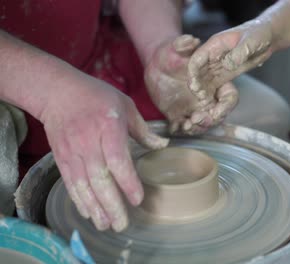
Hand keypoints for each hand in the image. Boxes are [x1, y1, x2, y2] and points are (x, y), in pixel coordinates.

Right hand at [40, 73, 167, 231]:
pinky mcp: (61, 158)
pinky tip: (88, 213)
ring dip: (95, 208)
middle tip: (122, 224)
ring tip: (106, 225)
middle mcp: (89, 142)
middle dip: (111, 204)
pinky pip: (70, 183)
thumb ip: (143, 130)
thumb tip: (162, 145)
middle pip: (100, 179)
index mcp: (108, 127)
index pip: (118, 160)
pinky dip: (79, 200)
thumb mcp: (125, 105)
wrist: (57, 92)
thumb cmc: (96, 97)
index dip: (128, 182)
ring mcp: (73, 151)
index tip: (138, 199)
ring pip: (84, 185)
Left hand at [145, 34, 237, 133]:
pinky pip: (186, 127)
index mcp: (215, 82)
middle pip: (218, 115)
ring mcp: (195, 108)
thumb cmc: (170, 52)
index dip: (226, 106)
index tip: (215, 111)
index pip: (229, 97)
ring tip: (187, 126)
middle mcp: (208, 98)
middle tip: (196, 118)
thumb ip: (183, 44)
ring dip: (197, 128)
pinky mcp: (181, 115)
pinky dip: (182, 130)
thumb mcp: (175, 47)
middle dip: (210, 120)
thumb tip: (190, 40)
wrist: (156, 65)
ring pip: (203, 124)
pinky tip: (176, 128)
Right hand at [187, 20, 273, 100]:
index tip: (194, 86)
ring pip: (204, 80)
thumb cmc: (258, 34)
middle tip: (201, 99)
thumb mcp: (250, 41)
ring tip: (207, 105)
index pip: (197, 59)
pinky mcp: (225, 74)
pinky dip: (213, 95)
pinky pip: (215, 85)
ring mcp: (218, 66)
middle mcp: (212, 56)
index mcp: (214, 45)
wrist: (267, 38)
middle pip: (198, 72)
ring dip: (203, 92)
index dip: (193, 73)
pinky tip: (214, 105)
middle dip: (197, 86)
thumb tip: (228, 64)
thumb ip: (239, 52)